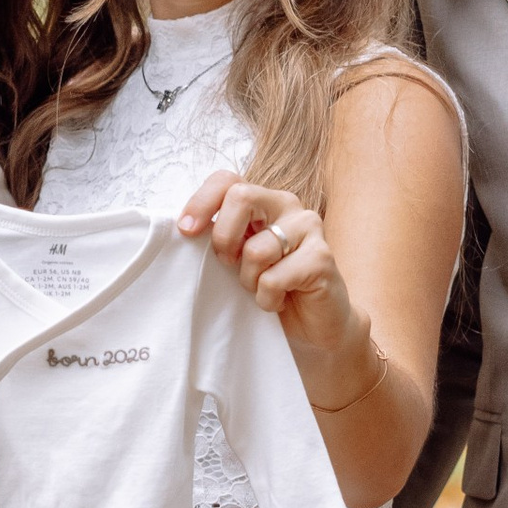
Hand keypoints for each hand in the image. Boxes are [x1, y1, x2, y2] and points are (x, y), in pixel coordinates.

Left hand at [178, 169, 382, 408]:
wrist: (313, 327)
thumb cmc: (270, 288)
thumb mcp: (237, 258)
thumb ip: (220, 237)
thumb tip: (185, 230)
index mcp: (263, 201)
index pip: (227, 180)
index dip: (201, 202)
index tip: (186, 231)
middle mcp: (287, 205)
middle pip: (241, 197)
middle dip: (224, 238)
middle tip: (229, 265)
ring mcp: (309, 227)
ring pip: (256, 249)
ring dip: (249, 281)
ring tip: (264, 289)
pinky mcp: (322, 257)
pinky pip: (273, 279)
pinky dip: (267, 299)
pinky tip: (280, 301)